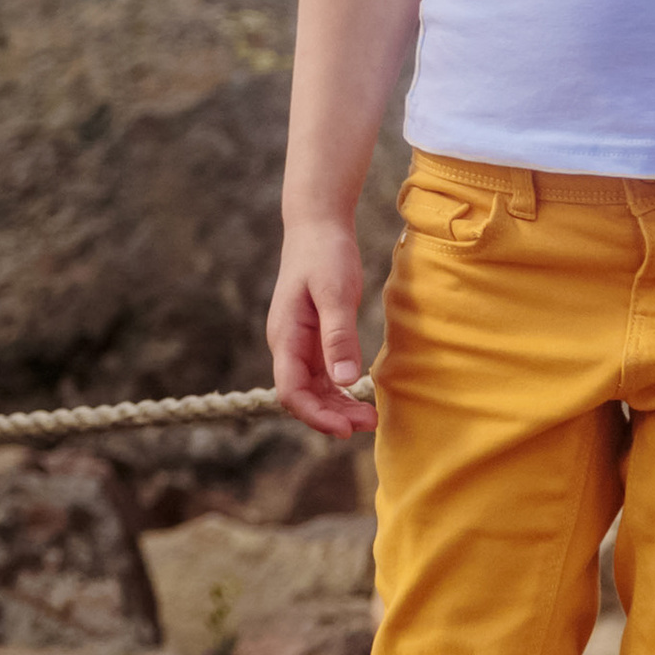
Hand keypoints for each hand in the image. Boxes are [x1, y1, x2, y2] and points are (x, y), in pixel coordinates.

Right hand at [269, 217, 375, 435]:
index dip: (315, 415)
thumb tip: (344, 381)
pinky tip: (360, 397)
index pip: (291, 391)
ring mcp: (299, 343)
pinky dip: (339, 390)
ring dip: (337, 406)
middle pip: (302, 396)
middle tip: (369, 424)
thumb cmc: (325, 255)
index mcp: (285, 336)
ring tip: (370, 418)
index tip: (345, 429)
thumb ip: (338, 336)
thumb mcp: (336, 293)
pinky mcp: (313, 338)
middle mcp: (287, 345)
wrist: (317, 226)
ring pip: (313, 388)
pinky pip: (322, 374)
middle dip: (331, 416)